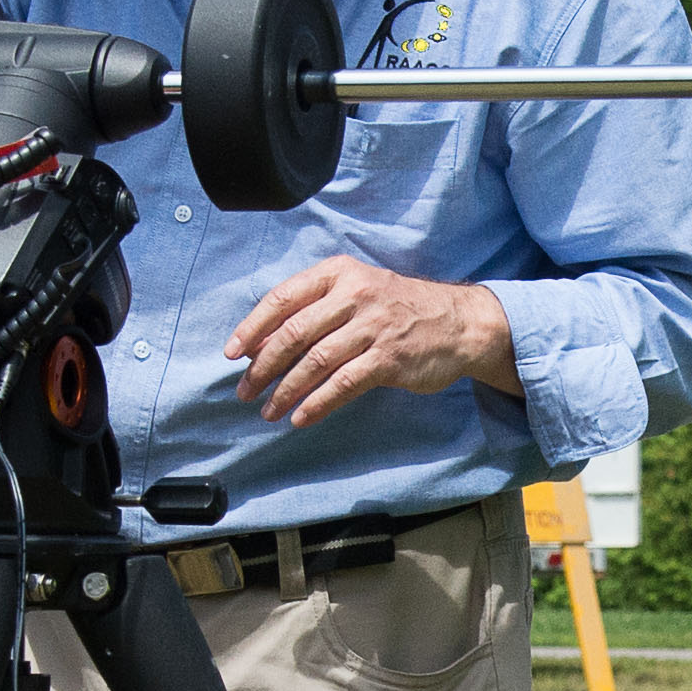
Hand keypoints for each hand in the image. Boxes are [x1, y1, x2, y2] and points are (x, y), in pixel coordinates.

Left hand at [223, 255, 509, 422]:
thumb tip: (261, 345)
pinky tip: (300, 418)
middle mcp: (355, 295)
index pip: (284, 298)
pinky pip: (343, 384)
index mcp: (340, 273)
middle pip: (295, 333)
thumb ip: (314, 310)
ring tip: (268, 411)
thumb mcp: (358, 291)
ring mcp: (373, 327)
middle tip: (244, 391)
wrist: (459, 322)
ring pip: (316, 361)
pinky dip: (318, 404)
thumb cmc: (398, 308)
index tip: (232, 353)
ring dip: (286, 390)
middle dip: (263, 366)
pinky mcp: (389, 359)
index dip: (253, 327)